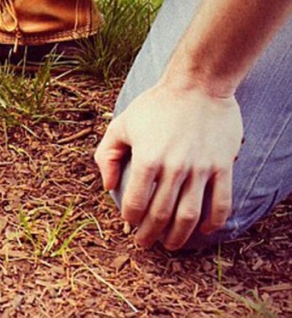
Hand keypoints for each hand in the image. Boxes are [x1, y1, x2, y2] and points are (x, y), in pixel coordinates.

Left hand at [94, 79, 242, 249]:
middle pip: (161, 214)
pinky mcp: (223, 166)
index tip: (128, 223)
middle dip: (150, 234)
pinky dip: (214, 222)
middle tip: (144, 243)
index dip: (130, 219)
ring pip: (190, 215)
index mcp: (147, 158)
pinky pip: (221, 202)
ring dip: (179, 236)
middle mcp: (174, 167)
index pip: (136, 202)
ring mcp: (201, 168)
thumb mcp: (121, 124)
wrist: (199, 84)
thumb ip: (106, 155)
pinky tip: (203, 230)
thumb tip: (106, 186)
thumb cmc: (155, 104)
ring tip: (170, 244)